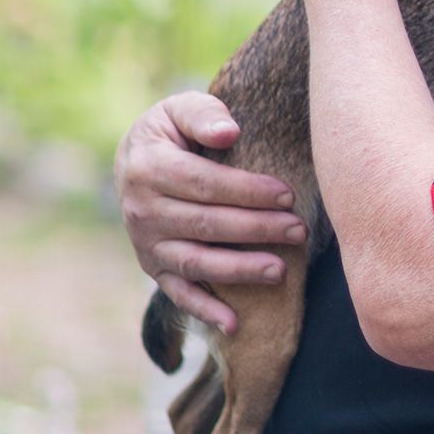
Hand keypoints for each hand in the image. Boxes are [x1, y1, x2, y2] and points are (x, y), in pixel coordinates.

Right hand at [114, 90, 307, 335]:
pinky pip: (179, 294)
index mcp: (149, 169)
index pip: (206, 184)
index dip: (248, 192)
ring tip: (280, 271)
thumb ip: (204, 114)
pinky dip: (204, 311)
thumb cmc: (171, 132)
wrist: (133, 161)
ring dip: (239, 270)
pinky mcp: (154, 268)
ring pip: (196, 262)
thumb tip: (230, 131)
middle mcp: (142, 212)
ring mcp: (147, 245)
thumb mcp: (179, 109)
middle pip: (207, 224)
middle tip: (299, 230)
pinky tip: (234, 324)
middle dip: (256, 229)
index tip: (288, 196)